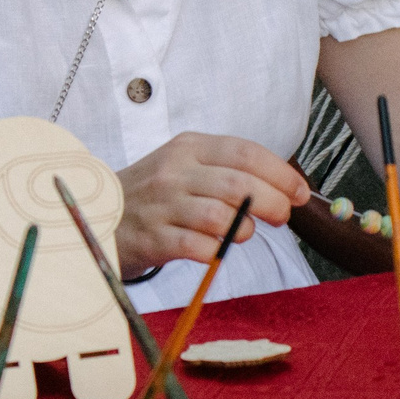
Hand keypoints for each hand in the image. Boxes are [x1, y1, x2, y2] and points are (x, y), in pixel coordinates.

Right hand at [114, 132, 307, 273]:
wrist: (99, 214)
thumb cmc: (155, 193)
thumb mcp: (186, 166)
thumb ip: (229, 171)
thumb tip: (284, 188)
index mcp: (189, 147)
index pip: (245, 153)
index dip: (280, 173)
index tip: (299, 192)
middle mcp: (175, 171)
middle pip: (239, 185)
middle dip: (272, 203)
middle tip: (282, 217)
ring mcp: (161, 205)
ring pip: (220, 216)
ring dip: (244, 229)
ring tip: (244, 233)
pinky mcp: (152, 239)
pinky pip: (198, 247)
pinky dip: (217, 251)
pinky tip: (217, 249)